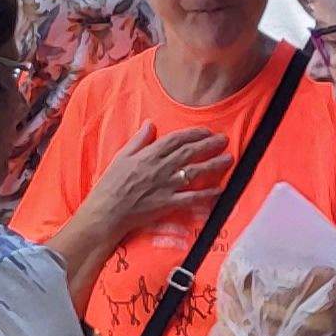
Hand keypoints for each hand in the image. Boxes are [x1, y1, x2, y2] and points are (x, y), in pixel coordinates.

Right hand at [81, 125, 229, 241]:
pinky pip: (192, 198)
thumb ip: (138, 140)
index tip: (206, 131)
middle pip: (190, 153)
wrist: (106, 212)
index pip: (176, 139)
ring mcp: (166, 186)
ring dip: (214, 165)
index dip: (193, 133)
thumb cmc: (110, 185)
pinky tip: (219, 189)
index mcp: (148, 155)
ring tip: (229, 159)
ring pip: (195, 172)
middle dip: (209, 145)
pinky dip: (207, 194)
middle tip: (224, 140)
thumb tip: (150, 124)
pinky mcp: (168, 204)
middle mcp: (160, 168)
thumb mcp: (121, 157)